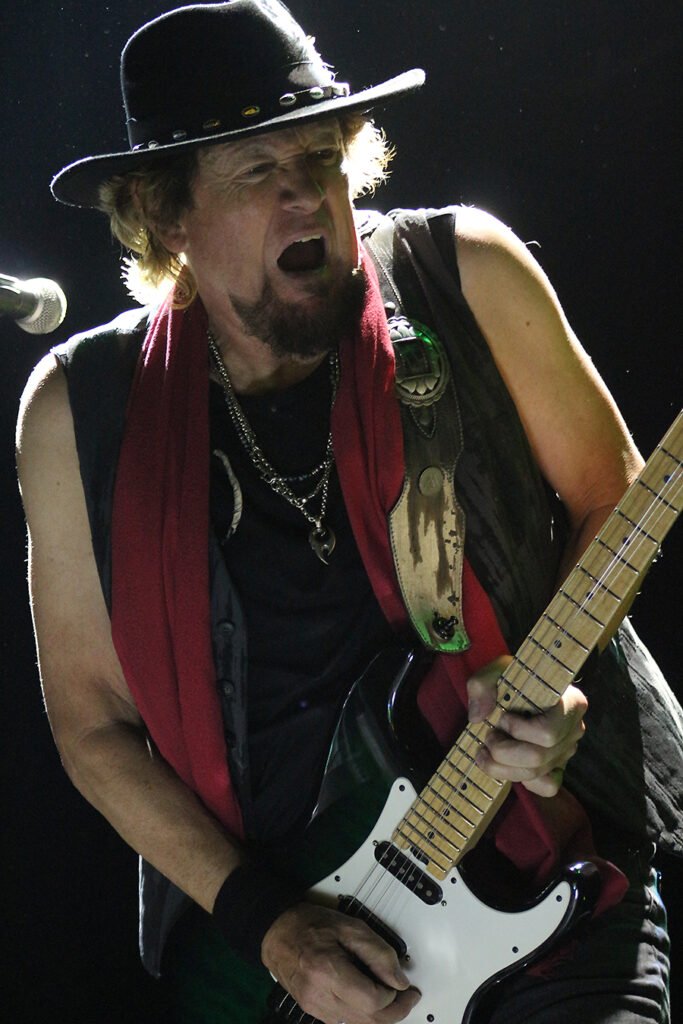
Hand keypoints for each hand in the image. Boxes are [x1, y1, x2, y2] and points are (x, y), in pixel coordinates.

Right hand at [261, 902, 419, 1023]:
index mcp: (328, 971)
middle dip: (395, 1012)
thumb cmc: (310, 924)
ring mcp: (315, 1007)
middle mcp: (319, 996)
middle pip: (369, 1020)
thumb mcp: (350, 926)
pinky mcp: (314, 1011)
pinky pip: (347, 1022)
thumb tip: (399, 980)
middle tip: (407, 997)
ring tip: (390, 995)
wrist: (277, 931)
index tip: (406, 987)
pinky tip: (369, 998)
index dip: (396, 997)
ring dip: (380, 1015)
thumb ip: (378, 952)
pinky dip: (364, 1014)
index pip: (373, 1001)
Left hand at [467, 656, 586, 796]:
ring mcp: (567, 751)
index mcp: (572, 702)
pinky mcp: (558, 767)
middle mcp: (575, 729)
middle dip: (503, 751)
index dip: (518, 730)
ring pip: (536, 774)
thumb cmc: (512, 678)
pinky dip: (521, 778)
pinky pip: (546, 787)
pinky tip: (507, 763)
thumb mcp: (496, 671)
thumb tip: (478, 717)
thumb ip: (482, 685)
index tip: (503, 716)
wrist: (517, 687)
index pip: (547, 733)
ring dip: (502, 767)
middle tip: (488, 736)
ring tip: (487, 750)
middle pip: (538, 758)